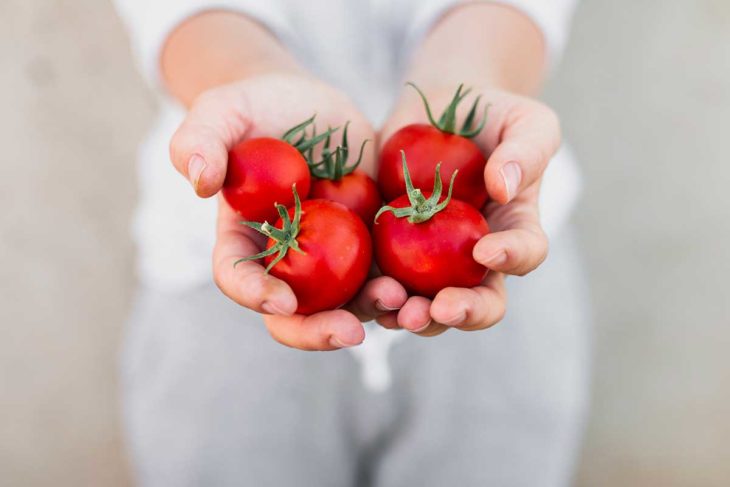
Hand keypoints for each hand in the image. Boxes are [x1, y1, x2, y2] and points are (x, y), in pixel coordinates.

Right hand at [170, 73, 406, 349]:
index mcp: (244, 239)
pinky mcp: (370, 244)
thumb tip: (199, 181)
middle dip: (318, 330)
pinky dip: (404, 286)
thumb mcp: (224, 110)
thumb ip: (200, 138)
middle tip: (350, 333)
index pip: (238, 276)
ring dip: (372, 310)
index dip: (254, 294)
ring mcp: (330, 257)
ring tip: (400, 301)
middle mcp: (285, 260)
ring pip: (347, 302)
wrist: (313, 106)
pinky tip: (424, 286)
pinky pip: (386, 274)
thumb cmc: (258, 107)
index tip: (281, 300)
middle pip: (294, 312)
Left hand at [376, 86, 559, 335]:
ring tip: (394, 306)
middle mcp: (474, 258)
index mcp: (513, 228)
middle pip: (477, 302)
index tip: (486, 250)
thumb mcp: (524, 120)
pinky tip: (360, 290)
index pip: (525, 253)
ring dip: (411, 314)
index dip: (512, 258)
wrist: (434, 110)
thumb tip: (504, 188)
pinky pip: (378, 284)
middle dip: (461, 312)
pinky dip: (369, 295)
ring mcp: (430, 261)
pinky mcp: (388, 253)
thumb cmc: (489, 113)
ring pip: (426, 306)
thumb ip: (527, 150)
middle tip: (440, 308)